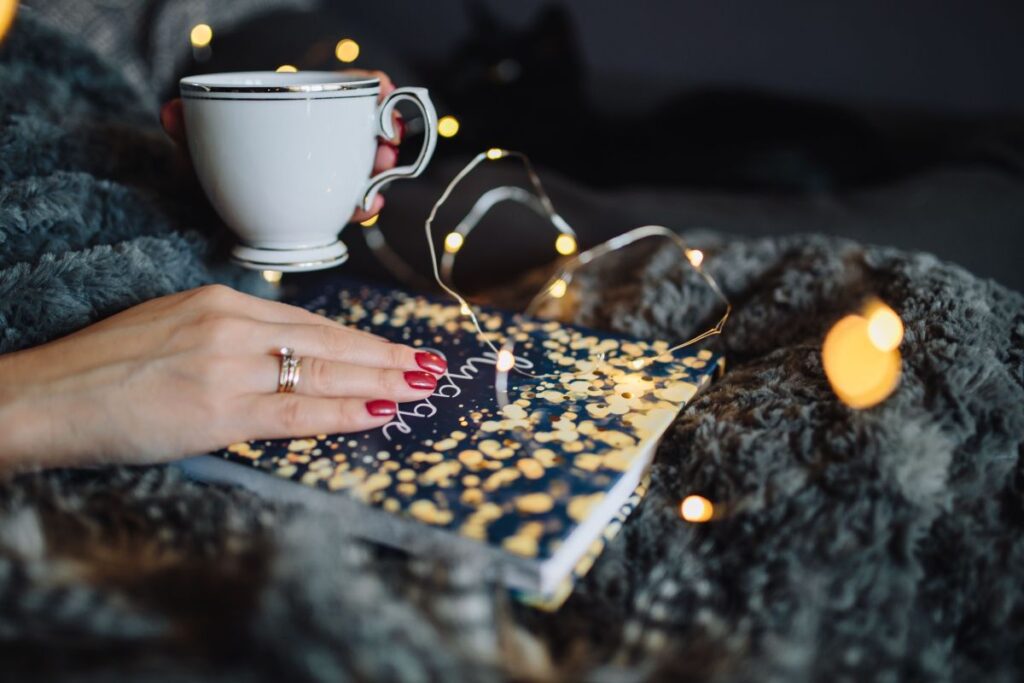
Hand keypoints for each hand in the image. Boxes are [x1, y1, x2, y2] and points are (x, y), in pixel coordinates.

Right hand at [0, 285, 446, 469]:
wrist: (45, 396)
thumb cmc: (104, 370)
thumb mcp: (173, 332)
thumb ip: (230, 339)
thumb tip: (281, 359)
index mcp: (221, 303)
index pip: (310, 323)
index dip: (359, 339)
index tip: (394, 348)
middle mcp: (231, 325)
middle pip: (328, 342)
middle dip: (385, 356)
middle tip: (430, 366)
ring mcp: (227, 365)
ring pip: (322, 372)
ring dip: (379, 381)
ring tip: (421, 387)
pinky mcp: (218, 408)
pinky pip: (296, 411)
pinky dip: (343, 412)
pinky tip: (377, 412)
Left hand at [160, 70, 404, 223]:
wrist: (205, 210)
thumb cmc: (208, 166)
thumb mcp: (198, 145)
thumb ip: (189, 127)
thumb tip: (173, 112)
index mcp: (294, 110)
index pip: (338, 89)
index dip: (367, 87)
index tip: (386, 89)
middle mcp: (318, 139)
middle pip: (364, 129)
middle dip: (385, 135)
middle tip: (386, 148)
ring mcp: (326, 172)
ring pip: (365, 166)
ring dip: (380, 171)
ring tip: (377, 180)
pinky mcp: (327, 205)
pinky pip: (354, 201)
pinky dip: (366, 203)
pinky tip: (367, 204)